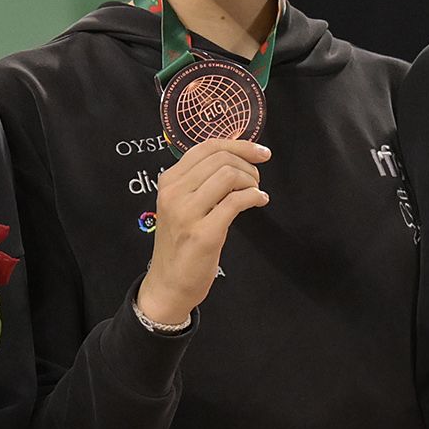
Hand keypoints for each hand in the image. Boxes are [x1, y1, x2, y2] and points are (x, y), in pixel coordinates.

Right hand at [134, 138, 270, 328]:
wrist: (169, 284)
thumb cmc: (180, 243)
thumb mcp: (181, 205)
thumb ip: (200, 181)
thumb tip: (236, 155)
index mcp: (168, 182)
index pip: (206, 147)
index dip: (239, 144)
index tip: (260, 152)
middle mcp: (173, 194)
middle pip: (220, 158)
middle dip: (248, 164)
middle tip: (256, 181)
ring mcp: (186, 213)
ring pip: (229, 175)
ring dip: (251, 181)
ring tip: (255, 193)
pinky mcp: (203, 233)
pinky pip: (236, 201)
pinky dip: (254, 197)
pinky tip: (259, 202)